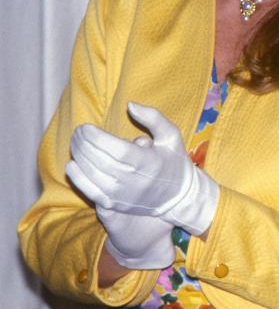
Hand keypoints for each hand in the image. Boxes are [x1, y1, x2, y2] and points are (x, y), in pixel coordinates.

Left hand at [66, 102, 218, 235]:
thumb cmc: (173, 161)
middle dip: (84, 143)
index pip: (117, 150)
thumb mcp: (171, 135)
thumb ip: (153, 117)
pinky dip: (78, 178)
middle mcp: (134, 180)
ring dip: (79, 156)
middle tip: (78, 131)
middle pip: (101, 160)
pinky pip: (90, 191)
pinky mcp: (114, 204)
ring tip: (75, 142)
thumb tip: (130, 104)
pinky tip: (72, 165)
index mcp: (149, 162)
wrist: (176, 196)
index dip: (97, 138)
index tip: (85, 126)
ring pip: (93, 174)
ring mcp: (122, 195)